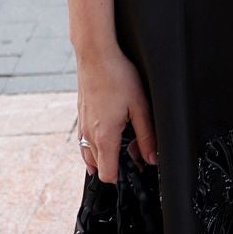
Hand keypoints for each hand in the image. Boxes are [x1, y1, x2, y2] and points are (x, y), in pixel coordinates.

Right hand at [76, 47, 155, 181]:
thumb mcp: (140, 107)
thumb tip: (152, 158)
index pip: (108, 176)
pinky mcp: (81, 117)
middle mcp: (89, 136)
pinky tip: (111, 128)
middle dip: (118, 165)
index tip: (137, 168)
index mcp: (104, 137)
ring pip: (90, 155)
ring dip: (106, 154)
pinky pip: (85, 141)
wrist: (95, 55)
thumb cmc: (117, 76)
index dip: (124, 178)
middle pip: (100, 167)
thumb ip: (147, 136)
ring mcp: (82, 126)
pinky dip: (97, 143)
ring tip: (124, 138)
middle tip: (136, 148)